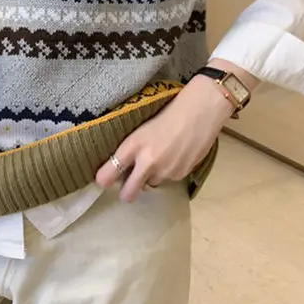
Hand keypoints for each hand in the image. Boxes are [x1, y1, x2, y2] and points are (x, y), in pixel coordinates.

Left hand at [95, 75, 236, 202]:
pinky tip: (175, 155)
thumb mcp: (143, 127)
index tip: (102, 181)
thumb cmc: (170, 111)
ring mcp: (165, 170)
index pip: (110, 171)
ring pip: (152, 183)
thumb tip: (123, 164)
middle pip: (129, 191)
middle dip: (126, 193)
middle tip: (126, 190)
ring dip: (152, 177)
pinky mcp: (181, 174)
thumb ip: (132, 148)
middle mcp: (147, 161)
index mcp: (133, 145)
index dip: (104, 178)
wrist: (201, 110)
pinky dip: (169, 171)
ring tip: (161, 157)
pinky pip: (169, 178)